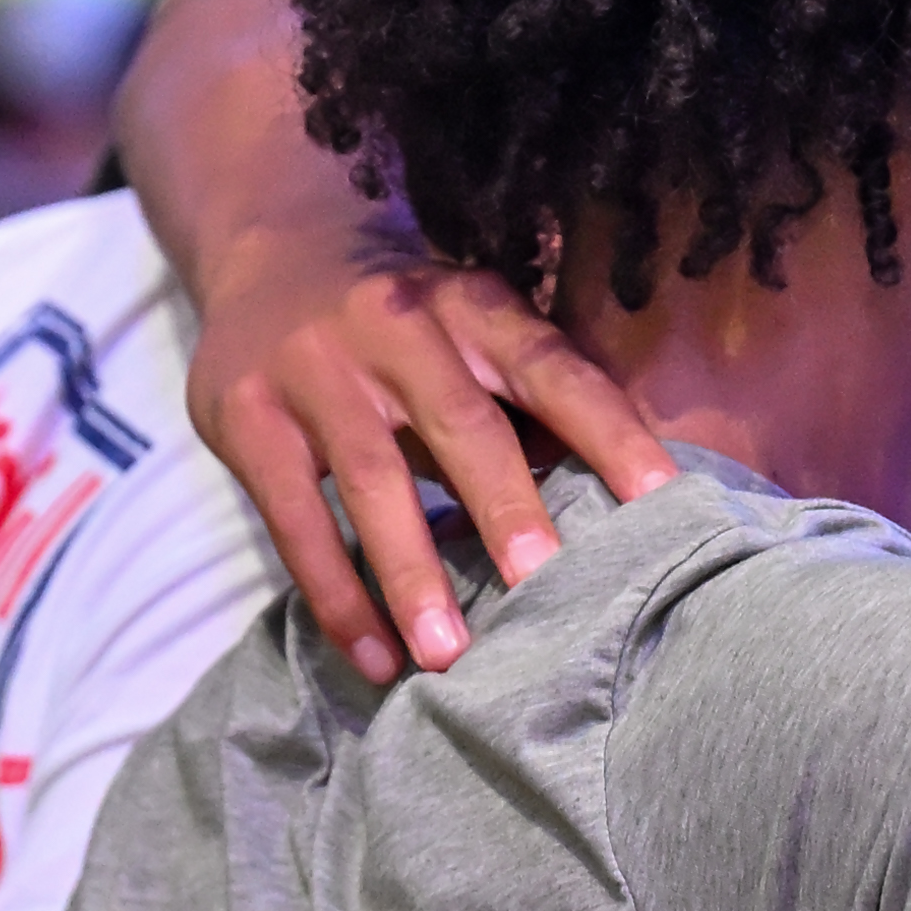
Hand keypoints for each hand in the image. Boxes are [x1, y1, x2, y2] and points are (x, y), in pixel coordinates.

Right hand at [183, 243, 675, 685]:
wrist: (270, 251)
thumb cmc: (408, 323)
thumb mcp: (473, 332)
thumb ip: (531, 404)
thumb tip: (623, 505)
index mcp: (475, 307)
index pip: (554, 371)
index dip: (610, 433)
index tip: (663, 503)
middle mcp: (398, 327)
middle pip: (461, 426)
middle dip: (506, 510)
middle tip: (547, 589)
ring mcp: (315, 370)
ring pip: (372, 482)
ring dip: (412, 576)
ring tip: (448, 659)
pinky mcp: (247, 417)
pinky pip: (295, 521)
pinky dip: (336, 596)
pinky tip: (373, 658)